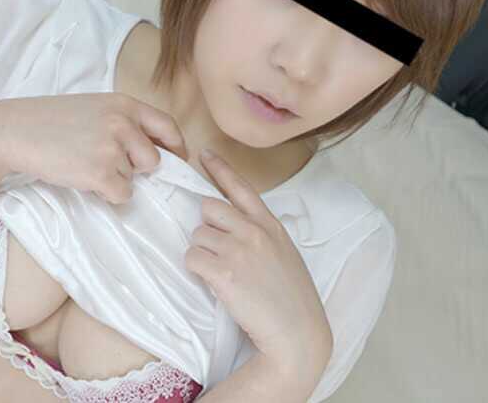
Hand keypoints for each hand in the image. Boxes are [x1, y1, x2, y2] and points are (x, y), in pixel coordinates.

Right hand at [0, 92, 187, 203]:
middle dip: (136, 168)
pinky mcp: (100, 173)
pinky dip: (106, 194)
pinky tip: (84, 178)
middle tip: (108, 163)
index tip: (176, 159)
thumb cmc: (52, 120)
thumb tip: (155, 151)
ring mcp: (112, 148)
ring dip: (117, 179)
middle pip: (154, 160)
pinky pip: (121, 194)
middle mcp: (123, 123)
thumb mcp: (95, 107)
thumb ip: (125, 121)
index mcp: (125, 104)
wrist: (15, 131)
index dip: (175, 147)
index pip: (168, 127)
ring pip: (135, 179)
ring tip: (88, 165)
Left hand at [184, 148, 332, 382]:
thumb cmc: (291, 298)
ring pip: (197, 235)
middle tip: (219, 251)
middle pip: (209, 207)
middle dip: (207, 227)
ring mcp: (238, 249)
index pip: (241, 188)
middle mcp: (254, 231)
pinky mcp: (223, 271)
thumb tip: (236, 226)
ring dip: (202, 253)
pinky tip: (214, 283)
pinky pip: (191, 257)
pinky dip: (196, 270)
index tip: (204, 154)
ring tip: (221, 274)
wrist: (296, 332)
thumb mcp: (285, 255)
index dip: (220, 169)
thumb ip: (263, 235)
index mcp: (270, 225)